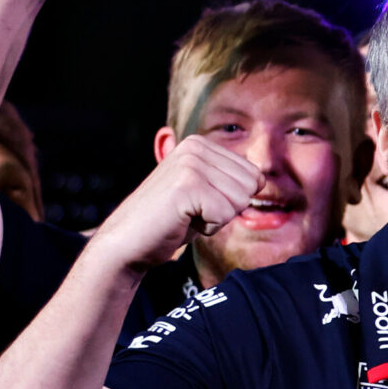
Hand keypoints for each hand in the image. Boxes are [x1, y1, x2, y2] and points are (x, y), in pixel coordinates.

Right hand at [91, 138, 260, 275]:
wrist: (124, 245)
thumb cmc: (169, 222)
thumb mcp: (205, 192)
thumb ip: (230, 181)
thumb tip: (262, 178)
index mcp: (201, 144)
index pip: (253, 174)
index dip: (231, 199)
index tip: (199, 203)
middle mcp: (196, 147)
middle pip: (250, 186)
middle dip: (226, 208)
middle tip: (191, 212)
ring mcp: (190, 164)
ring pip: (240, 200)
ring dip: (216, 218)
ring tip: (185, 216)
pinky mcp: (186, 186)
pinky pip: (224, 214)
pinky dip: (208, 227)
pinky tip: (181, 222)